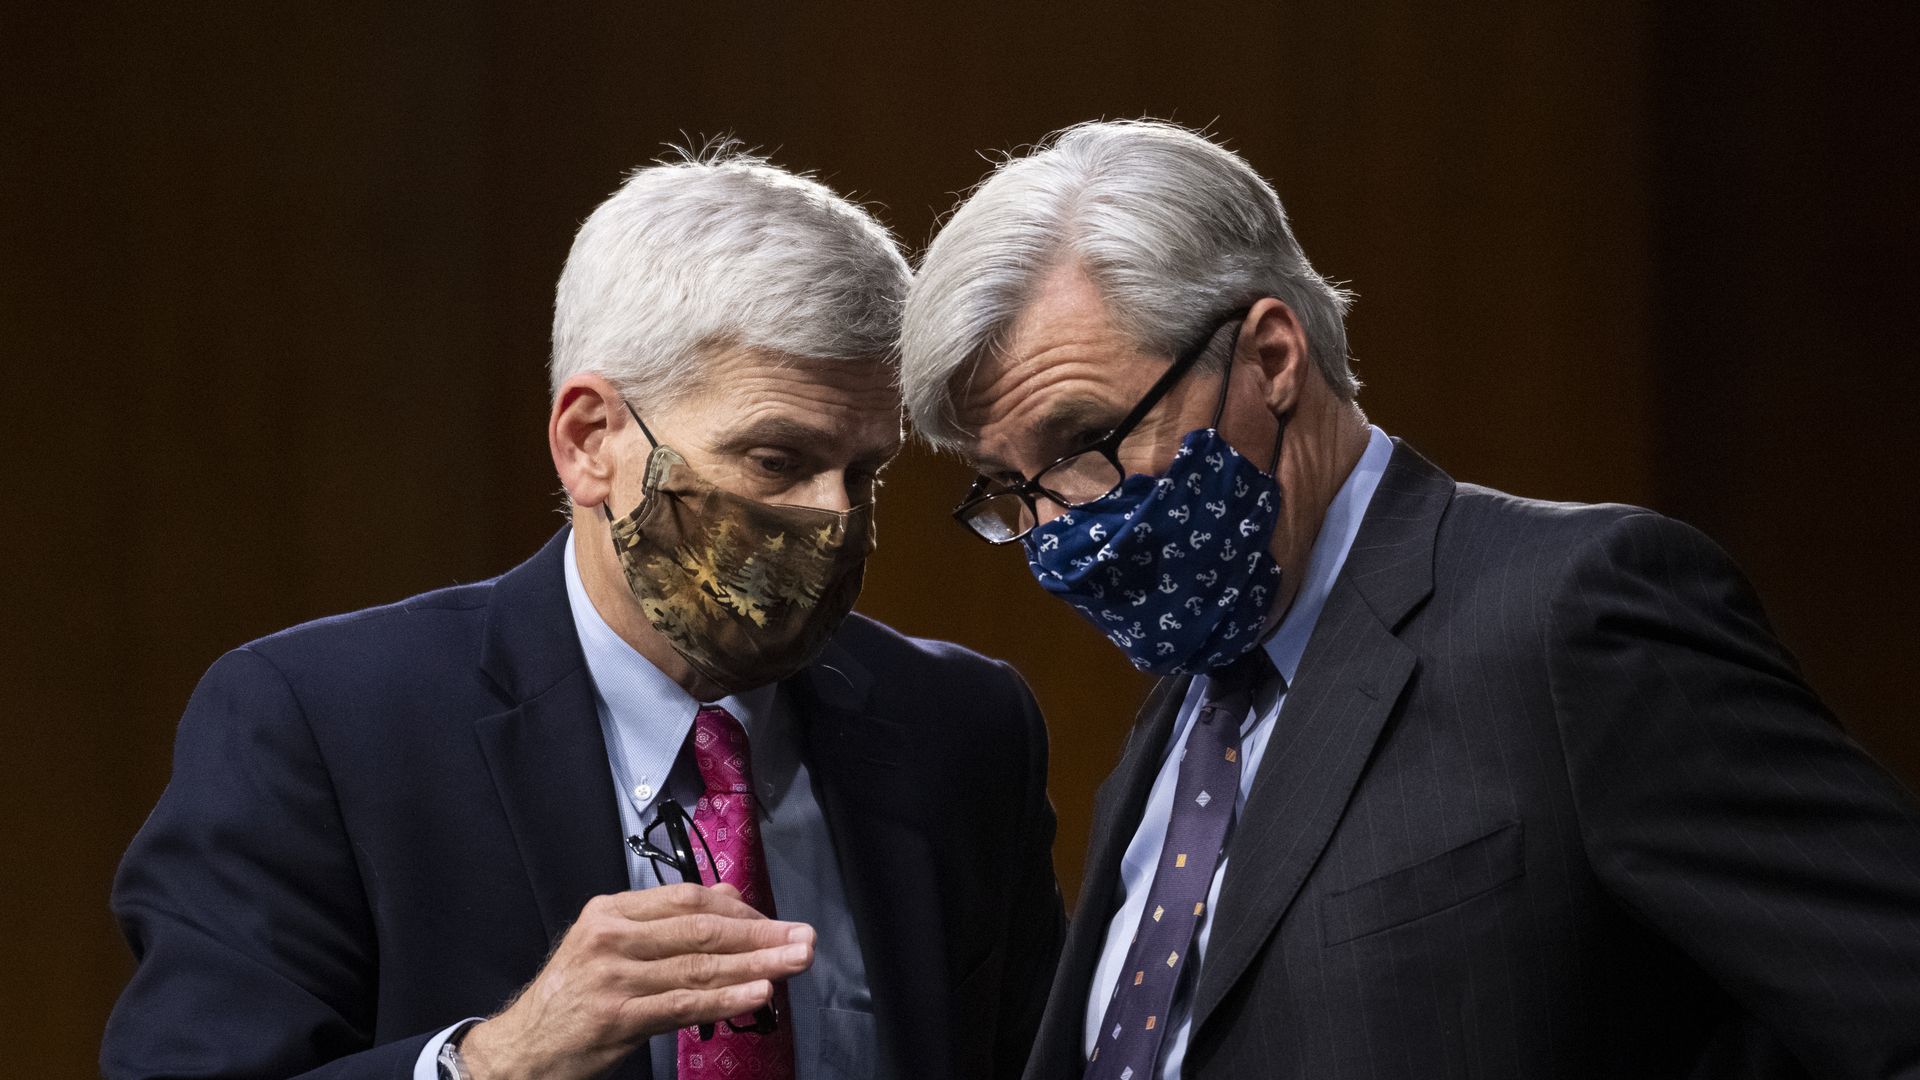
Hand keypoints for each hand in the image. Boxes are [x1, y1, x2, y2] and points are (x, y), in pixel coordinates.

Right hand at [459, 883, 812, 1079]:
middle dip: (761, 933)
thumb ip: (665, 923)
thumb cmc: (572, 996)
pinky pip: (684, 1005)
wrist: (523, 1048)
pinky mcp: (618, 1016)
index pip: (688, 899)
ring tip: (795, 961)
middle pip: (701, 929)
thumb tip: (729, 897)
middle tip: (803, 938)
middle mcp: (611, 937)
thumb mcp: (609, 946)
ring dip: (756, 964)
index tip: (776, 921)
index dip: (739, 909)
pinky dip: (726, 999)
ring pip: (700, 966)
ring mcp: (614, 977)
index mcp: (610, 911)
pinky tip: (759, 992)